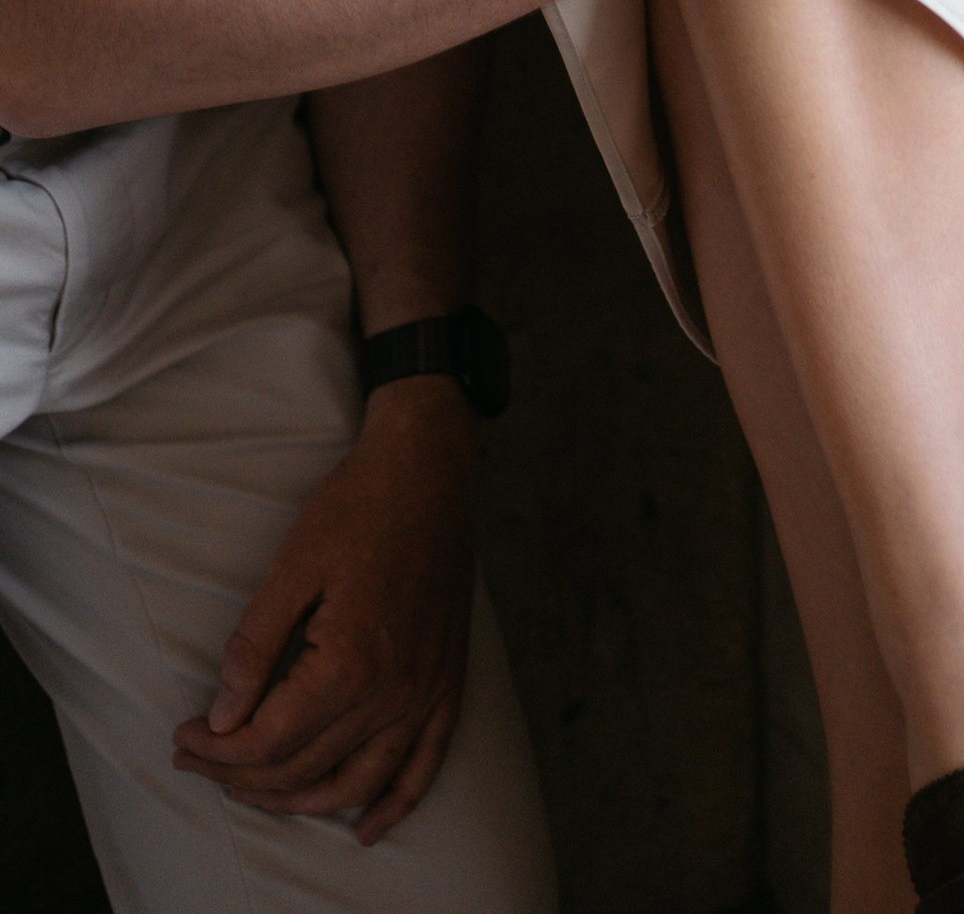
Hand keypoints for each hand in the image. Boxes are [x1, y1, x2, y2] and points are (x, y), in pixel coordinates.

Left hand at [172, 383, 475, 841]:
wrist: (430, 466)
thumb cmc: (358, 507)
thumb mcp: (292, 567)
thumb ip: (254, 648)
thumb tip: (223, 719)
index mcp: (350, 662)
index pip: (269, 740)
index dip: (217, 750)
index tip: (183, 736)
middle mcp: (393, 690)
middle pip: (303, 767)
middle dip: (240, 775)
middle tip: (199, 757)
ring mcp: (425, 691)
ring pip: (356, 782)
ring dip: (299, 800)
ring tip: (252, 791)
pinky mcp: (447, 682)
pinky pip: (424, 765)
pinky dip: (394, 805)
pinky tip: (364, 828)